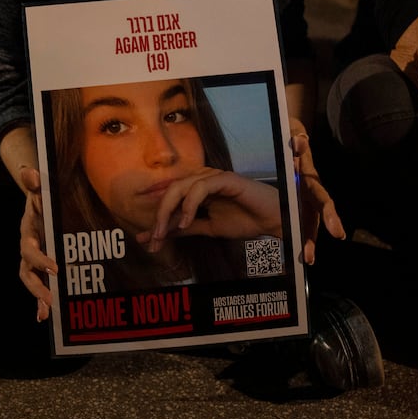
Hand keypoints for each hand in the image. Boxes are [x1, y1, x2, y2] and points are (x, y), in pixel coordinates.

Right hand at [16, 165, 57, 321]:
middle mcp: (27, 248)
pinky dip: (39, 302)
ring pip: (30, 282)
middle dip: (37, 287)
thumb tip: (30, 171)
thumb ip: (35, 182)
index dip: (40, 260)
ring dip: (37, 298)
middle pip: (26, 272)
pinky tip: (45, 317)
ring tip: (47, 313)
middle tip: (51, 298)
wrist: (38, 200)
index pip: (30, 250)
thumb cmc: (41, 196)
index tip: (56, 268)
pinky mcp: (39, 266)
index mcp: (27, 232)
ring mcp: (32, 259)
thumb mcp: (39, 188)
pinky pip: (37, 286)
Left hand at [139, 168, 283, 250]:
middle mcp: (202, 179)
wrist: (271, 220)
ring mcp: (213, 176)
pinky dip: (189, 205)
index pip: (170, 200)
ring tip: (164, 232)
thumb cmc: (245, 220)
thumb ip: (187, 228)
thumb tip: (161, 235)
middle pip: (170, 191)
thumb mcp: (209, 228)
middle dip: (158, 216)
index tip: (146, 242)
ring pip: (180, 188)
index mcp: (197, 188)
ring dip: (168, 212)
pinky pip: (199, 188)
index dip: (156, 220)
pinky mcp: (224, 178)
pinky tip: (185, 221)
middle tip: (153, 239)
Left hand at [292, 126, 344, 263]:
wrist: (292, 134)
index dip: (330, 216)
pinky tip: (302, 253)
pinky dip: (301, 235)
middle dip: (320, 234)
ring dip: (309, 239)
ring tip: (308, 258)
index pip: (322, 199)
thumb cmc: (293, 133)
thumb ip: (297, 136)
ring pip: (310, 220)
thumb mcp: (294, 130)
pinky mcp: (296, 198)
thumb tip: (299, 143)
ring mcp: (305, 195)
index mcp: (310, 178)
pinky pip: (299, 219)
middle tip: (318, 254)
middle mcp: (312, 190)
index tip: (338, 234)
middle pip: (320, 214)